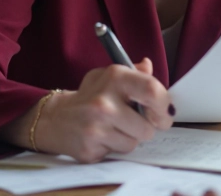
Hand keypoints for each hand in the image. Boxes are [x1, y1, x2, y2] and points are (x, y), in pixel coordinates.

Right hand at [36, 58, 173, 162]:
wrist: (55, 118)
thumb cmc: (90, 95)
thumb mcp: (109, 76)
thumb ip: (134, 73)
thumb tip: (149, 66)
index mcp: (114, 78)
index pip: (152, 91)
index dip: (164, 105)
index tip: (164, 112)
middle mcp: (104, 103)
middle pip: (147, 127)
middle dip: (146, 127)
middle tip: (137, 122)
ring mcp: (95, 128)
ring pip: (134, 143)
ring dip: (130, 138)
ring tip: (115, 128)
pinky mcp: (89, 149)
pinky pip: (118, 154)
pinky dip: (114, 148)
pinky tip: (103, 138)